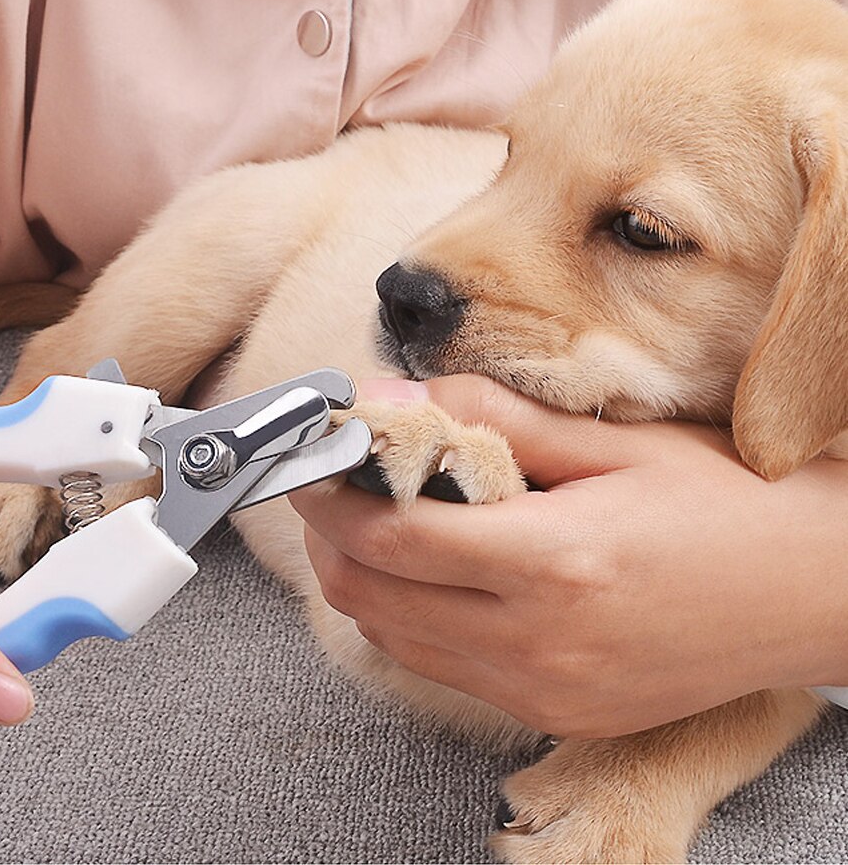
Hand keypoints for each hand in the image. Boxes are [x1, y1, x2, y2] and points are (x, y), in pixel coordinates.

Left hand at [290, 374, 847, 738]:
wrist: (809, 592)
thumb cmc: (721, 504)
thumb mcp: (614, 444)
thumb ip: (496, 418)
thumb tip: (399, 397)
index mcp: (555, 564)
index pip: (392, 538)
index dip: (331, 495)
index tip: (312, 457)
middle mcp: (537, 644)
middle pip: (372, 597)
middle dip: (328, 537)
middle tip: (330, 485)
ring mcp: (540, 690)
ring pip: (393, 639)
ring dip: (361, 578)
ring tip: (369, 521)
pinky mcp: (549, 712)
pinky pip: (441, 667)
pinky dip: (407, 618)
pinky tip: (426, 573)